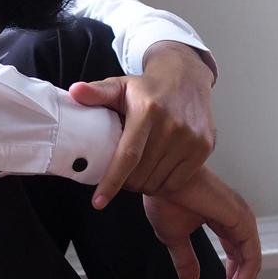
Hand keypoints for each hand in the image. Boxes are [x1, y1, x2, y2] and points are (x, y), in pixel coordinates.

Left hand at [68, 40, 214, 205]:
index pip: (127, 156)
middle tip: (122, 175)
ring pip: (159, 181)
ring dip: (144, 184)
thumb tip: (74, 92)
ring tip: (140, 171)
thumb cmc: (148, 87)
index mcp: (147, 111)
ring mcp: (190, 137)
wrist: (186, 76)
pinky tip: (158, 170)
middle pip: (141, 174)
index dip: (111, 182)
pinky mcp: (203, 146)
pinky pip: (177, 181)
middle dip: (126, 183)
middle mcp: (172, 125)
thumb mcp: (120, 86)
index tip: (98, 202)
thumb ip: (97, 92)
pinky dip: (164, 184)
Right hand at [143, 168, 261, 278]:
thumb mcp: (174, 238)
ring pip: (251, 266)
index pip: (238, 260)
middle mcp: (239, 221)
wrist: (158, 178)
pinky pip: (250, 259)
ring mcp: (243, 220)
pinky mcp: (242, 222)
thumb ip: (186, 260)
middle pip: (248, 266)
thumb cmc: (164, 198)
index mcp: (226, 222)